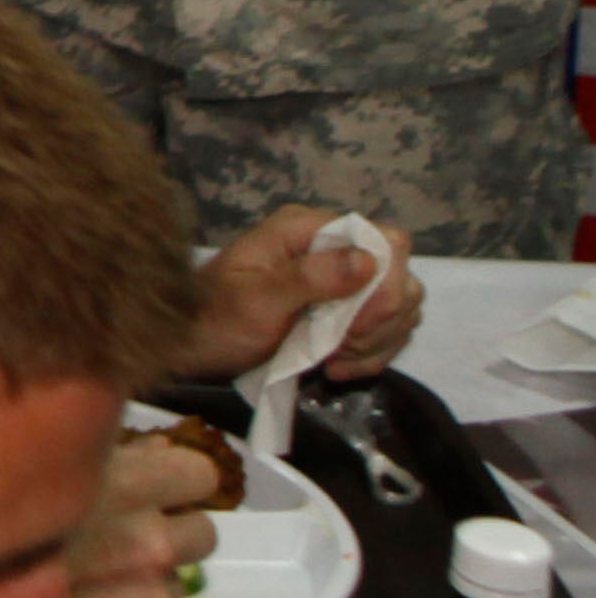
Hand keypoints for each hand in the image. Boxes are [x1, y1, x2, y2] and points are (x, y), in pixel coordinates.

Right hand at [24, 429, 223, 597]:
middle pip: (202, 533)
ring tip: (84, 586)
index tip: (151, 491)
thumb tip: (152, 451)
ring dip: (140, 582)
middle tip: (118, 539)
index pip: (200, 475)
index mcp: (134, 488)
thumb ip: (102, 456)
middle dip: (167, 532)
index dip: (174, 482)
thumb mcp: (35, 467)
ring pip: (171, 585)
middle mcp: (153, 544)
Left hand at [173, 206, 421, 383]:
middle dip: (380, 321)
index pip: (386, 240)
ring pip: (400, 307)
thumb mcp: (256, 300)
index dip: (385, 284)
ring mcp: (342, 279)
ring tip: (333, 360)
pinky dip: (372, 354)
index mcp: (307, 230)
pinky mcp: (347, 310)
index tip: (356, 325)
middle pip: (401, 277)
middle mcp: (331, 247)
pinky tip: (338, 367)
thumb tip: (366, 261)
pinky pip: (387, 330)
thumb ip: (309, 278)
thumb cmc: (215, 320)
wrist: (195, 349)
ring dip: (376, 342)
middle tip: (341, 347)